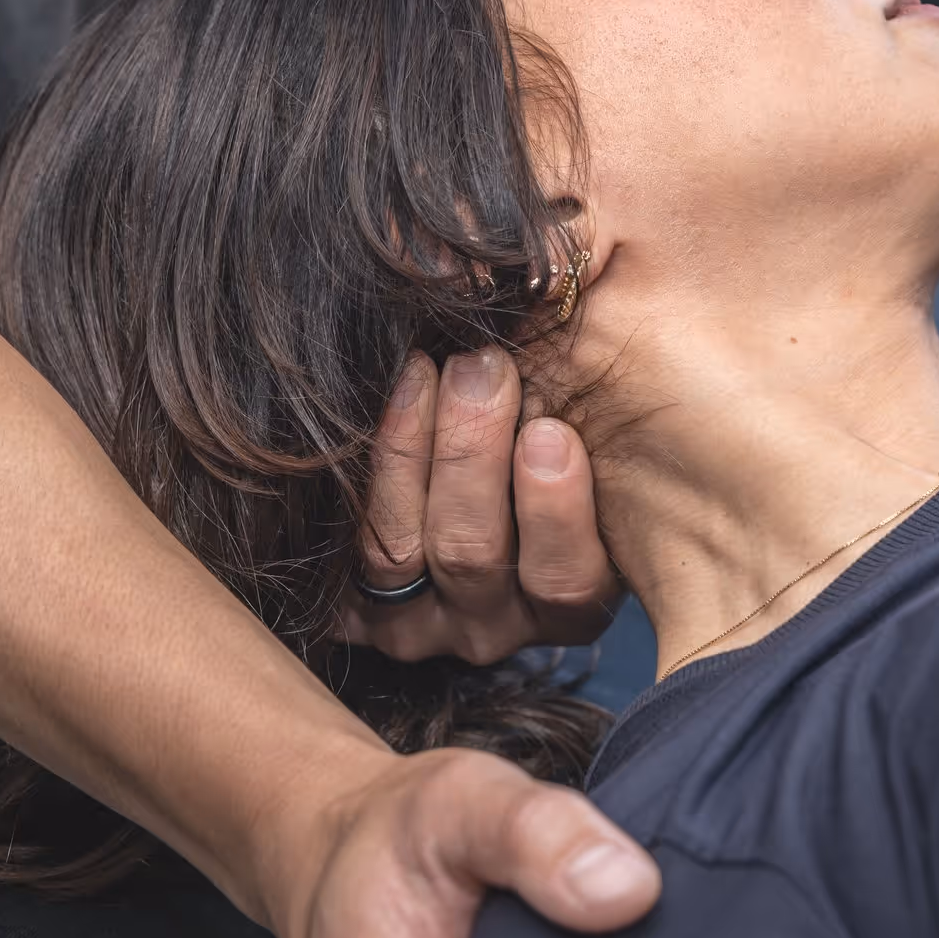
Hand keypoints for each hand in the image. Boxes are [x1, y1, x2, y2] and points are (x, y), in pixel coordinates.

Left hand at [339, 350, 619, 662]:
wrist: (461, 474)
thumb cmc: (548, 443)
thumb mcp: (588, 440)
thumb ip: (588, 406)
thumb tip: (595, 311)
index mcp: (572, 603)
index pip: (568, 580)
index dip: (555, 510)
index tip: (548, 432)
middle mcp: (492, 626)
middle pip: (472, 556)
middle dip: (471, 453)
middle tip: (480, 368)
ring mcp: (414, 623)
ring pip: (398, 550)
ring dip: (408, 451)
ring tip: (426, 370)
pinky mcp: (353, 608)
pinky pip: (343, 549)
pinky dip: (360, 472)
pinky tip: (381, 403)